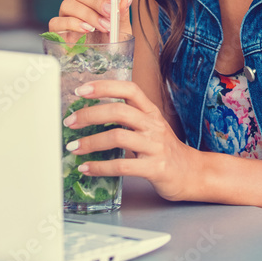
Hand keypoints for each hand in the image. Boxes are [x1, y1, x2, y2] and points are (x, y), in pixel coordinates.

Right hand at [49, 0, 133, 36]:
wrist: (101, 65)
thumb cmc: (110, 44)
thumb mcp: (121, 29)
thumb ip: (122, 12)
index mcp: (95, 1)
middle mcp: (79, 5)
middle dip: (97, 1)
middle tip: (110, 12)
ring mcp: (66, 17)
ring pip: (68, 4)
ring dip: (87, 14)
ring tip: (102, 27)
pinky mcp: (56, 31)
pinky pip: (57, 21)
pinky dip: (72, 24)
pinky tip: (86, 31)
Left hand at [62, 80, 199, 201]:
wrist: (192, 174)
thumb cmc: (165, 150)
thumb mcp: (150, 127)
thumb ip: (128, 119)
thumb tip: (91, 114)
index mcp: (151, 112)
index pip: (129, 89)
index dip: (104, 87)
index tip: (81, 90)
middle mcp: (153, 125)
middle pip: (119, 111)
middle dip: (90, 114)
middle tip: (70, 121)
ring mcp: (155, 146)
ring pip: (118, 137)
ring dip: (91, 142)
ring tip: (73, 148)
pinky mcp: (155, 168)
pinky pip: (122, 166)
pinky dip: (100, 167)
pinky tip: (87, 168)